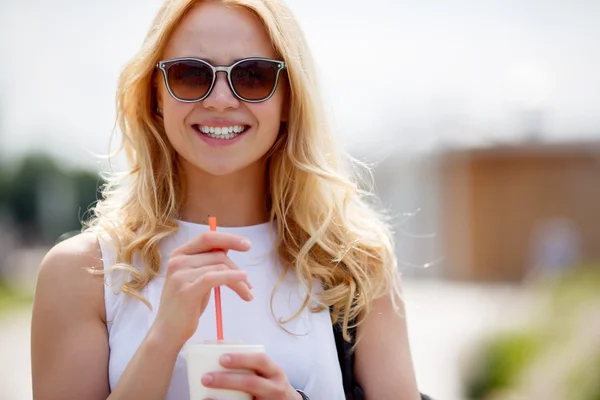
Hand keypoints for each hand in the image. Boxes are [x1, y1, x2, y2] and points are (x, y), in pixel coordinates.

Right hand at [150, 231, 253, 347]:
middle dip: (237, 269)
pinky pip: (215, 277)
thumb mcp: (197, 278)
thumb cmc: (186, 305)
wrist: (168, 332)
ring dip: (240, 281)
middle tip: (250, 285)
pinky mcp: (186, 290)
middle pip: (218, 255)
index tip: (248, 245)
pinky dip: (232, 278)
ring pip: (220, 267)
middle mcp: (178, 260)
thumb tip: (229, 246)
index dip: (229, 238)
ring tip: (248, 294)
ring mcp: (180, 275)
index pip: (208, 238)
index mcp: (180, 254)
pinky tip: (244, 285)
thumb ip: (208, 262)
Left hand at [201, 353, 301, 399]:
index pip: (260, 361)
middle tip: (206, 378)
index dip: (241, 358)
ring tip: (205, 396)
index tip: (221, 358)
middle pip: (251, 383)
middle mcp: (274, 388)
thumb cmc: (270, 383)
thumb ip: (250, 361)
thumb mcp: (268, 371)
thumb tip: (217, 345)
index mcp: (275, 372)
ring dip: (223, 398)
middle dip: (227, 380)